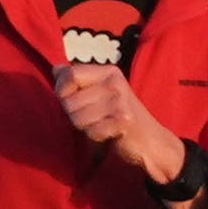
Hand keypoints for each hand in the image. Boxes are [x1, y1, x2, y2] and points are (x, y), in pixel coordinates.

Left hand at [58, 61, 182, 185]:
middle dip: (75, 114)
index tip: (76, 100)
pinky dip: (97, 137)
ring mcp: (121, 101)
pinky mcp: (124, 120)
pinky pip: (91, 131)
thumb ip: (76, 80)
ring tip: (103, 125)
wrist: (151, 140)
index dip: (63, 91)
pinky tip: (110, 134)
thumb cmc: (117, 117)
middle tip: (96, 117)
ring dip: (86, 127)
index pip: (69, 75)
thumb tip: (56, 68)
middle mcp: (115, 82)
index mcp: (109, 72)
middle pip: (69, 100)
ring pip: (77, 118)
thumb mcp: (96, 93)